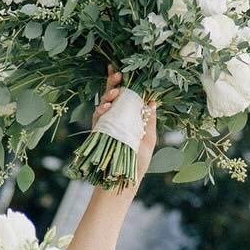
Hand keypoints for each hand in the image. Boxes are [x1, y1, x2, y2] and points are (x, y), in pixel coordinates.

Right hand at [90, 64, 157, 191]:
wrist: (125, 180)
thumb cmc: (138, 163)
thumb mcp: (149, 139)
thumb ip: (150, 121)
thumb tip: (153, 101)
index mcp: (130, 117)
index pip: (127, 95)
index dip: (125, 82)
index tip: (125, 70)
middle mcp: (118, 118)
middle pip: (113, 94)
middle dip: (113, 82)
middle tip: (117, 74)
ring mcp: (107, 123)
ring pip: (104, 102)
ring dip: (108, 94)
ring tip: (114, 92)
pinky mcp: (98, 131)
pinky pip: (97, 116)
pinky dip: (101, 109)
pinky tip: (106, 107)